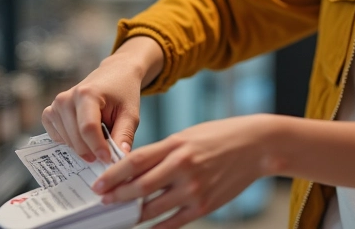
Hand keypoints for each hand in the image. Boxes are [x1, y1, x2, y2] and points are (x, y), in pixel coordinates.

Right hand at [42, 36, 162, 163]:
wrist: (115, 73)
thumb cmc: (123, 93)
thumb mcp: (130, 112)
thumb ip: (124, 134)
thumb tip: (120, 159)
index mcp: (87, 94)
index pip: (88, 128)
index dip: (98, 147)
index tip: (108, 159)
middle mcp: (67, 98)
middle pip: (75, 138)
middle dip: (92, 151)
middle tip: (106, 152)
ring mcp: (57, 104)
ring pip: (66, 141)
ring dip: (82, 146)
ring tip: (98, 136)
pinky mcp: (51, 111)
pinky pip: (55, 136)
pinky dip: (69, 141)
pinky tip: (82, 134)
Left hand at [92, 114, 275, 227]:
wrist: (256, 146)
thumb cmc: (219, 136)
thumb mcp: (188, 135)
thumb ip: (163, 152)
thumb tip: (135, 170)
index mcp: (176, 144)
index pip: (135, 161)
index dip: (113, 175)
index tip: (98, 184)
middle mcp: (182, 167)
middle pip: (139, 187)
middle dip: (118, 197)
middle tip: (103, 202)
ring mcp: (193, 189)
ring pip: (152, 209)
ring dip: (134, 214)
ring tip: (122, 215)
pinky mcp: (203, 206)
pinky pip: (172, 222)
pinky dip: (156, 226)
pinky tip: (146, 226)